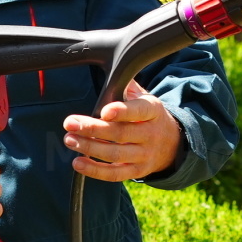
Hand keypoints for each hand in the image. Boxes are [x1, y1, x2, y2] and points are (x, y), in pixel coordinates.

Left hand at [63, 81, 180, 181]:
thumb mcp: (145, 97)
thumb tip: (111, 68)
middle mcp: (151, 134)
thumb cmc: (149, 116)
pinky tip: (78, 163)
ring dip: (90, 148)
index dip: (122, 111)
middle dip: (93, 129)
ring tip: (70, 140)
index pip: (139, 111)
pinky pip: (115, 174)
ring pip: (115, 155)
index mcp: (153, 111)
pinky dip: (95, 171)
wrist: (172, 144)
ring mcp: (144, 155)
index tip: (103, 111)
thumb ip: (127, 86)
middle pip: (121, 134)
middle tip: (70, 123)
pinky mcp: (137, 171)